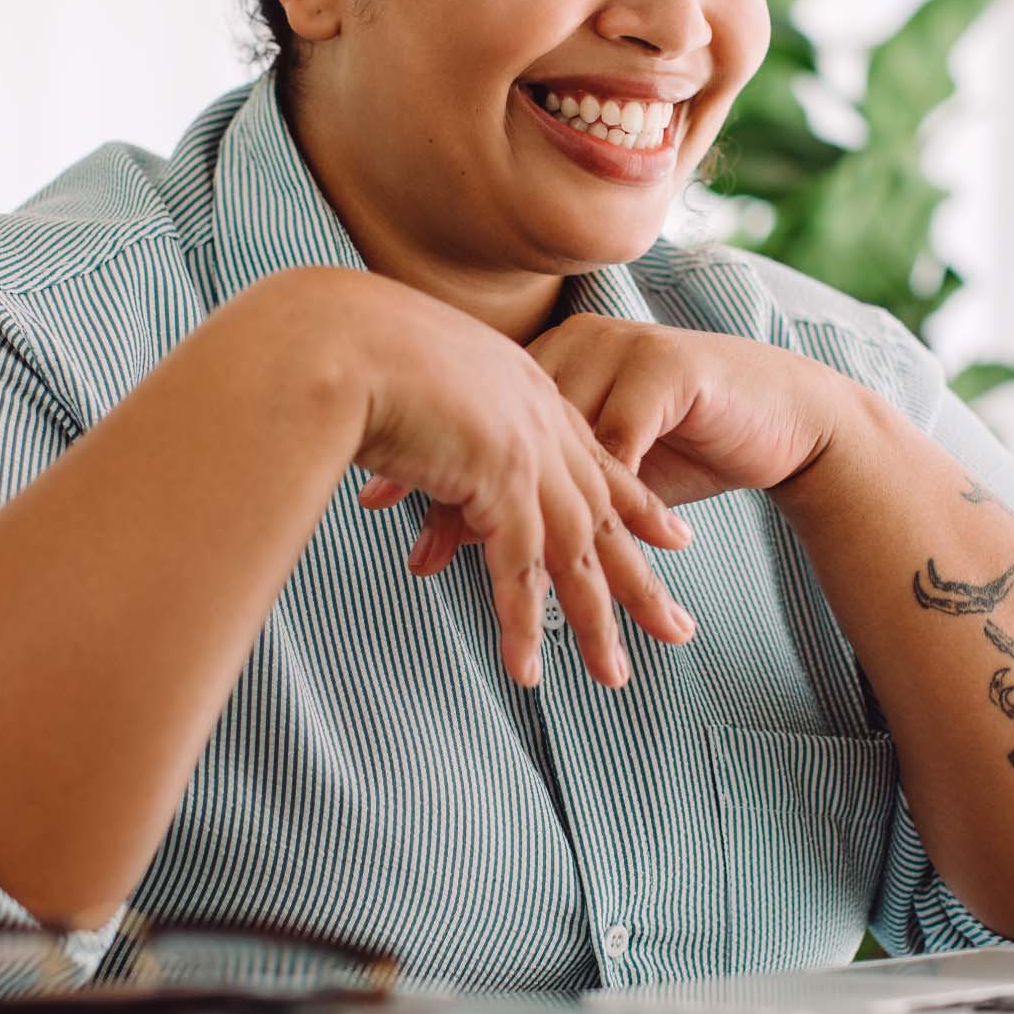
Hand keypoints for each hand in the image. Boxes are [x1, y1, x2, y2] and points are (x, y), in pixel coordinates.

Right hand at [339, 278, 698, 691]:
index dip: (635, 502)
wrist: (337, 336)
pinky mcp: (499, 481)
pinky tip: (528, 671)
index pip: (594, 457)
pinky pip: (519, 569)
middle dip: (640, 577)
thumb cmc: (350, 348)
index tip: (672, 536)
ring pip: (575, 552)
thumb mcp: (413, 377)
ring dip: (595, 620)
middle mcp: (540, 420)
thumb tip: (415, 441)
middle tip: (676, 628)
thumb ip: (433, 414)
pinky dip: (523, 624)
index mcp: (526, 389)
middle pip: (603, 514)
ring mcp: (524, 451)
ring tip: (613, 677)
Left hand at [403, 313, 849, 570]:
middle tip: (418, 552)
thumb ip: (534, 480)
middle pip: (505, 427)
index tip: (377, 503)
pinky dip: (597, 498)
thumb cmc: (686, 437)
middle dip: (461, 496)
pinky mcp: (667, 374)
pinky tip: (574, 539)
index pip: (476, 414)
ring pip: (557, 442)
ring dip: (526, 512)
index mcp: (551, 359)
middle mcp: (580, 347)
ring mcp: (622, 355)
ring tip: (492, 568)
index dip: (429, 462)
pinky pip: (621, 443)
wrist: (783, 411)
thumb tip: (451, 526)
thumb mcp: (599, 461)